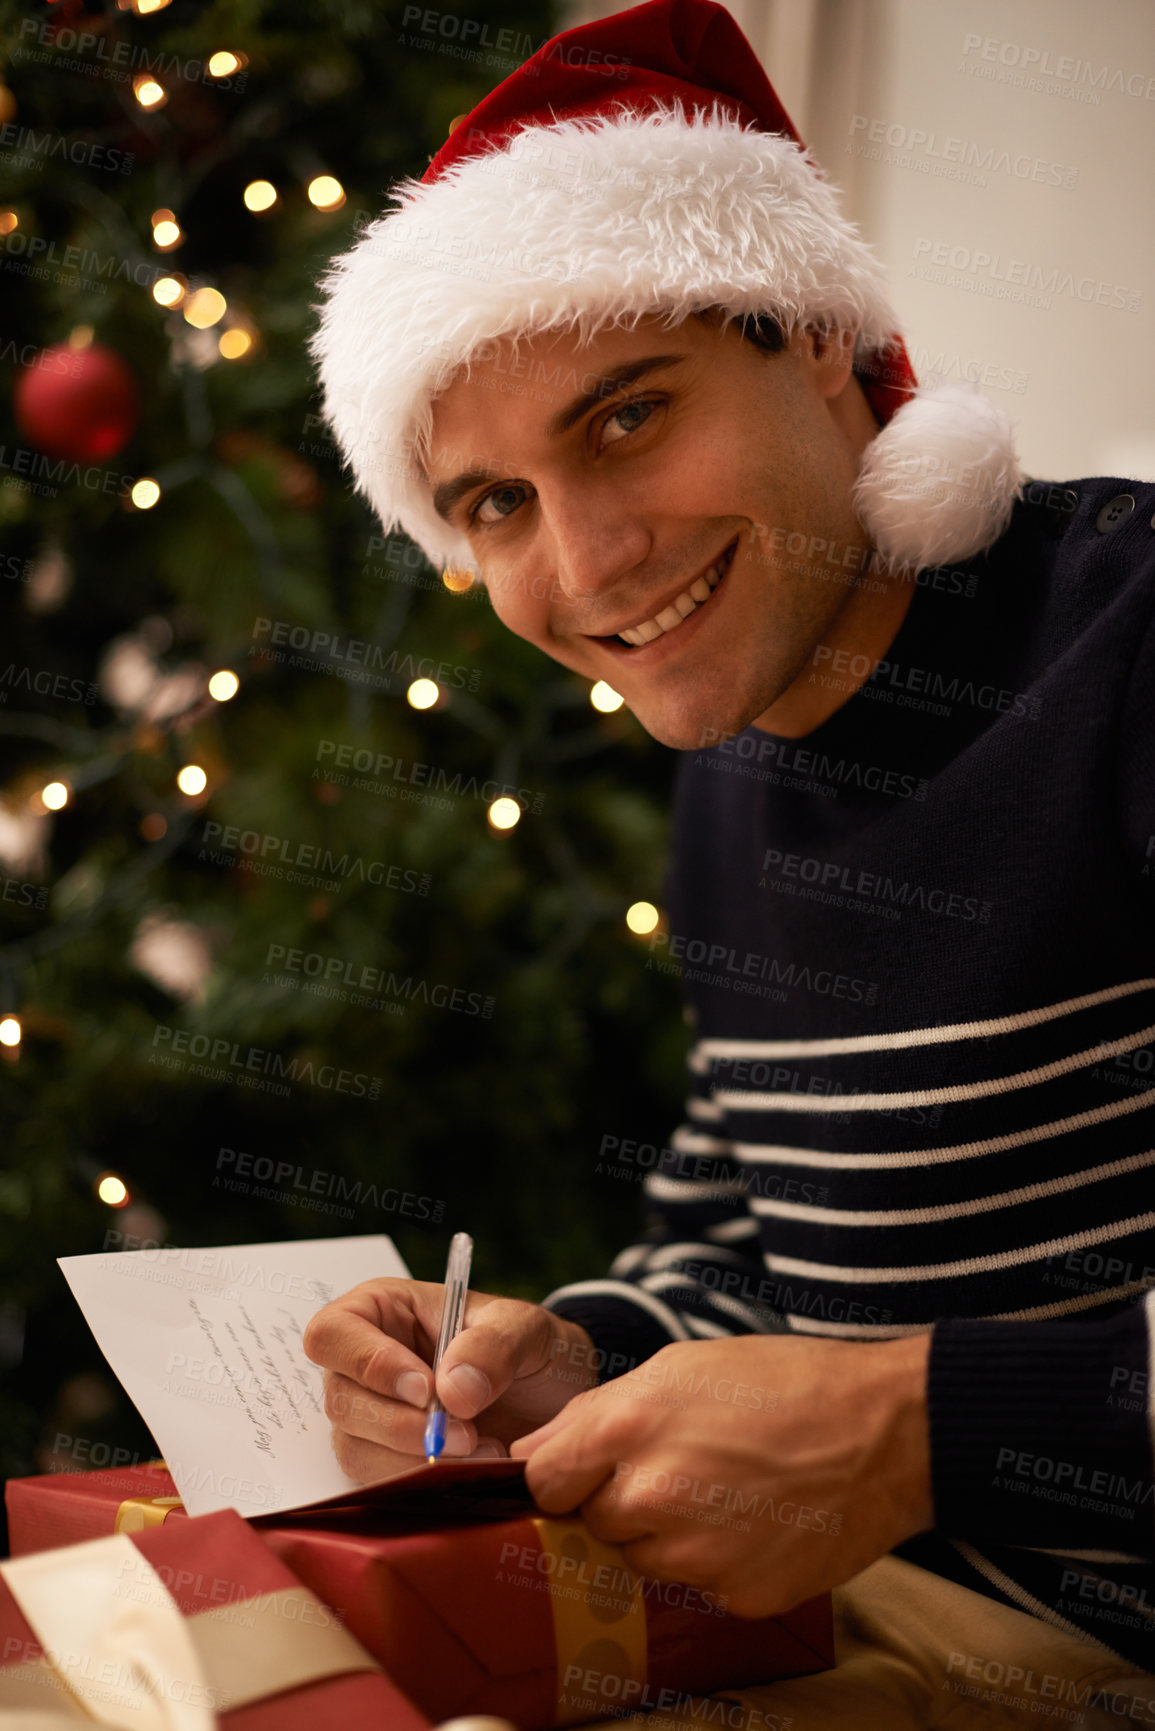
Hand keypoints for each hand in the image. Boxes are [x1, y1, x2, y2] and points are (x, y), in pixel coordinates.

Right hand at [302, 1278, 599, 1482]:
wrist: (553, 1397)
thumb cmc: (527, 1346)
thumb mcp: (524, 1328)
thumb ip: (492, 1346)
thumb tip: (450, 1392)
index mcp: (382, 1310)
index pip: (333, 1333)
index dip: (369, 1364)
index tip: (426, 1389)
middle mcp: (364, 1364)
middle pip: (340, 1399)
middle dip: (402, 1425)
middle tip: (466, 1433)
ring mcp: (371, 1417)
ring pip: (355, 1448)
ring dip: (415, 1460)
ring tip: (481, 1449)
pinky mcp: (387, 1461)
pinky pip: (379, 1483)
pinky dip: (423, 1484)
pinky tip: (472, 1469)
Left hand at [509, 1332, 932, 1617]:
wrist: (887, 1431)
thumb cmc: (782, 1383)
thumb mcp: (680, 1367)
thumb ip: (594, 1413)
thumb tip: (530, 1453)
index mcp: (627, 1428)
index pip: (544, 1482)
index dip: (565, 1473)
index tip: (591, 1466)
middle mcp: (651, 1498)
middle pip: (594, 1523)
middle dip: (622, 1499)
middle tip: (683, 1464)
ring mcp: (694, 1556)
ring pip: (643, 1558)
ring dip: (667, 1533)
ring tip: (725, 1487)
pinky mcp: (736, 1596)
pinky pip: (696, 1586)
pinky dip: (716, 1560)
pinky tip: (756, 1519)